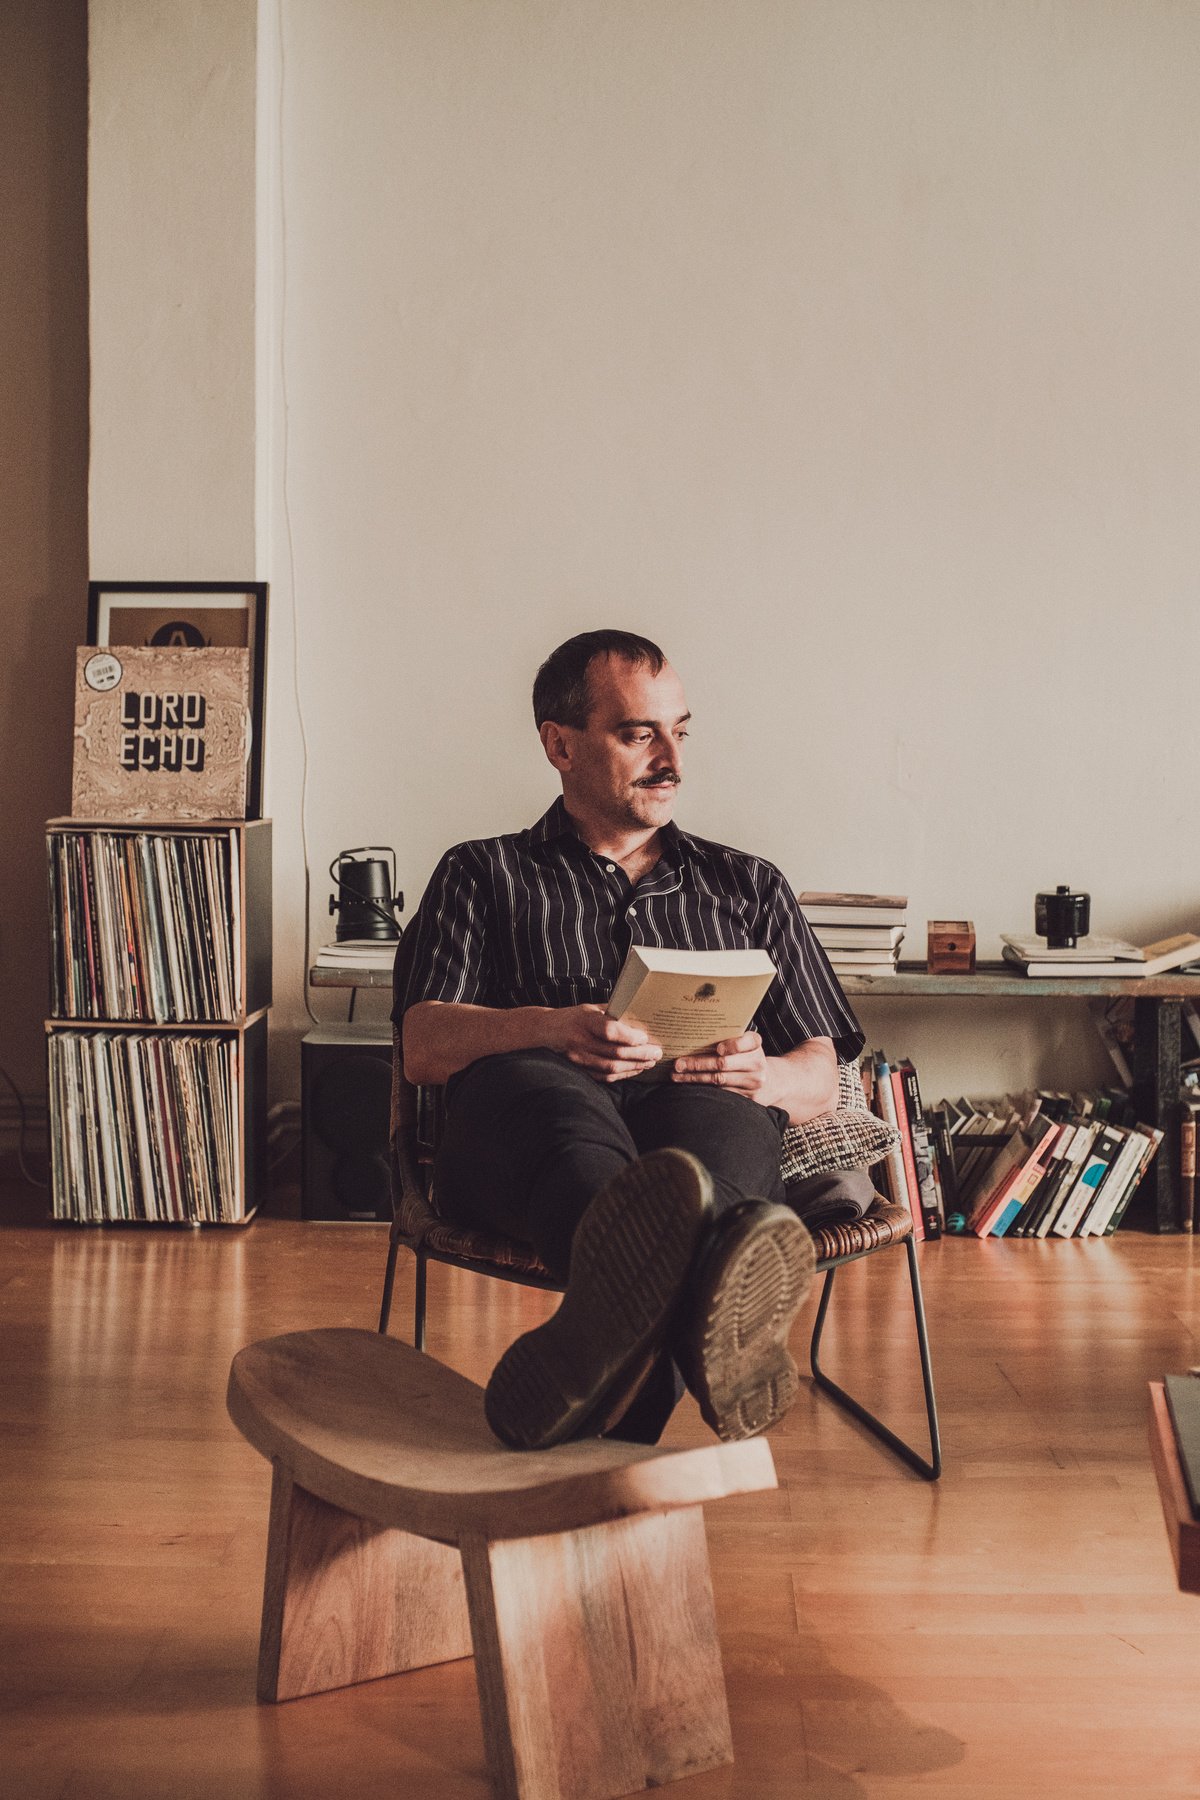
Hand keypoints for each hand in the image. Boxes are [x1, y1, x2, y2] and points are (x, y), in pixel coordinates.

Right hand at [545, 1005, 663, 1081]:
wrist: (544, 1032)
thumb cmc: (573, 1017)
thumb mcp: (590, 1008)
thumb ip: (613, 1012)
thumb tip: (641, 1015)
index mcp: (584, 1021)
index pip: (608, 1031)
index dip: (629, 1036)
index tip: (645, 1037)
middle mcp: (580, 1041)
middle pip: (614, 1052)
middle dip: (640, 1054)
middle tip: (657, 1053)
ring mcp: (578, 1058)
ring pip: (611, 1068)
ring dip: (634, 1066)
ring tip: (650, 1062)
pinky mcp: (579, 1070)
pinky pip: (604, 1077)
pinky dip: (623, 1075)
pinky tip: (635, 1069)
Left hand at [671, 1031, 779, 1104]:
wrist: (772, 1081)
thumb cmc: (747, 1057)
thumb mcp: (745, 1044)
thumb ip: (728, 1038)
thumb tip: (694, 1034)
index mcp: (755, 1045)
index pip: (747, 1042)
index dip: (733, 1045)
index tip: (718, 1048)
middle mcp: (757, 1063)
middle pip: (724, 1064)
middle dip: (698, 1064)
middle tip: (678, 1064)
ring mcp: (753, 1082)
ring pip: (719, 1080)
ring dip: (694, 1078)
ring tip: (677, 1076)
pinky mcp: (748, 1098)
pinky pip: (721, 1093)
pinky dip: (703, 1089)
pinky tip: (688, 1086)